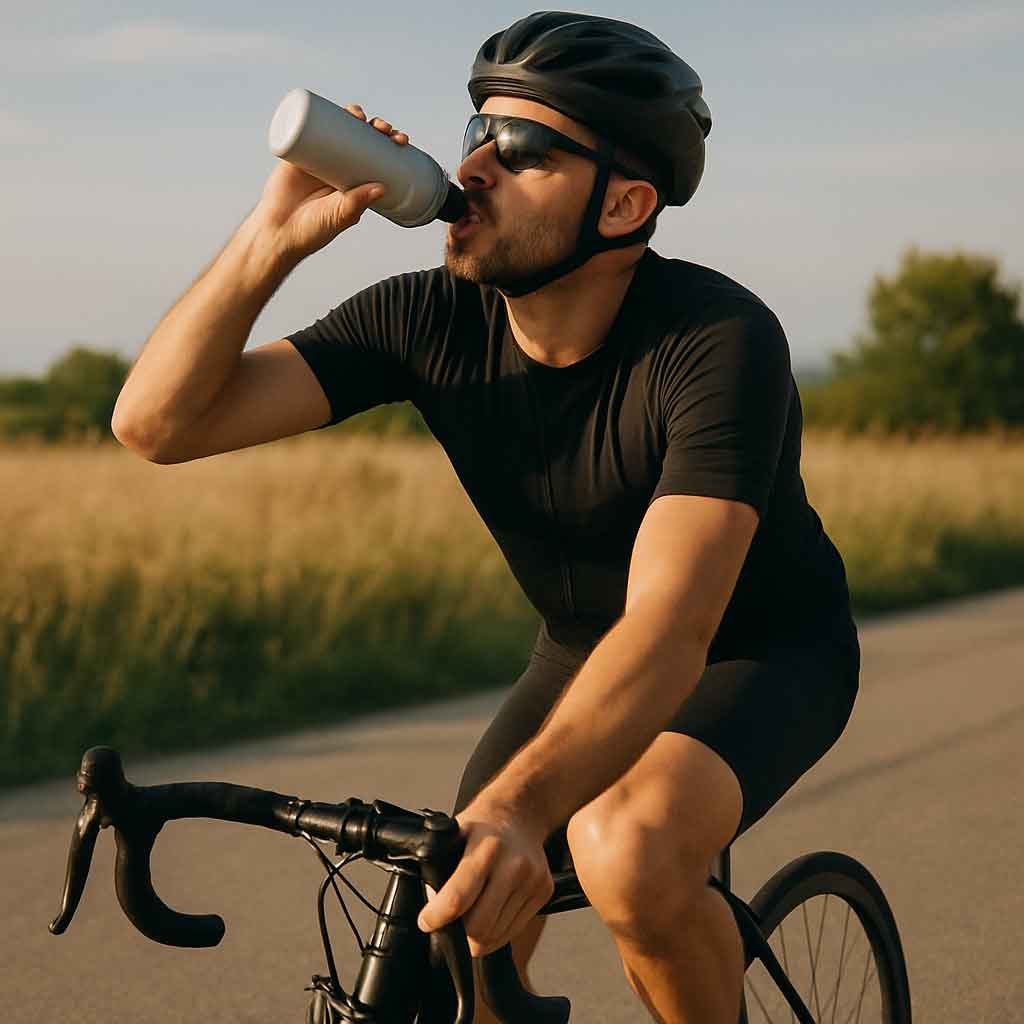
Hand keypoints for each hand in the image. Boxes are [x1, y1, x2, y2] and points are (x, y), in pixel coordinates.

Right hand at [255, 103, 409, 260]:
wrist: (278, 231)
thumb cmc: (313, 230)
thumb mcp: (340, 215)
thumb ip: (357, 203)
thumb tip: (382, 187)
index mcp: (356, 181)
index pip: (378, 156)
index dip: (390, 144)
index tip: (400, 140)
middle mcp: (340, 166)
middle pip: (362, 137)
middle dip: (375, 127)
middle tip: (383, 128)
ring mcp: (319, 156)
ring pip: (338, 128)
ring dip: (352, 115)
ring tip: (358, 115)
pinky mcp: (298, 151)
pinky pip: (308, 127)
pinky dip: (319, 113)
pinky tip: (330, 104)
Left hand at [418, 797, 553, 956]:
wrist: (520, 813)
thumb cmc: (483, 826)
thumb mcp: (453, 836)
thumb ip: (440, 871)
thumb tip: (435, 911)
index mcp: (486, 848)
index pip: (458, 897)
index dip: (438, 917)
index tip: (426, 921)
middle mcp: (513, 865)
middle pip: (480, 926)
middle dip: (460, 933)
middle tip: (451, 922)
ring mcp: (532, 880)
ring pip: (496, 935)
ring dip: (479, 935)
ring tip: (473, 913)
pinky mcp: (544, 891)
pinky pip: (513, 930)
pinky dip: (497, 932)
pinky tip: (492, 911)